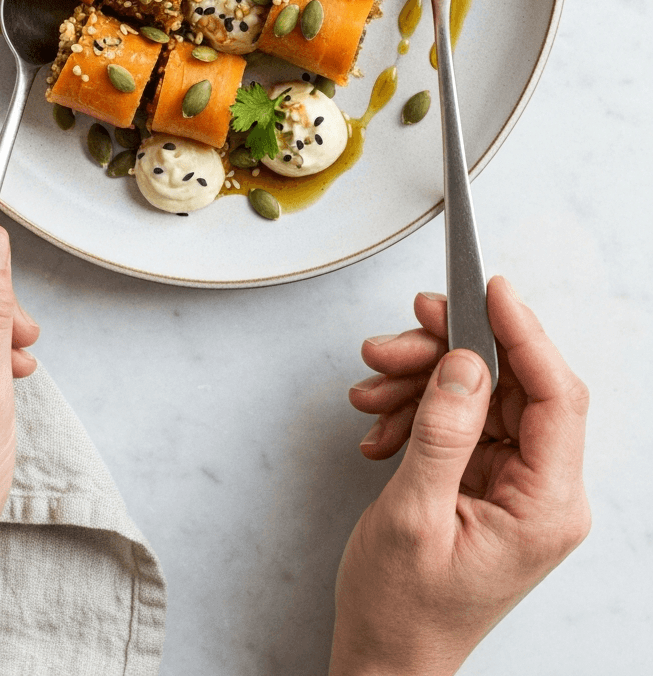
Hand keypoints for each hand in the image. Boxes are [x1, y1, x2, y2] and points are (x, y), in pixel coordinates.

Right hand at [329, 277, 590, 675]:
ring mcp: (516, 486)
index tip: (488, 289)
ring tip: (371, 387)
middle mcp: (543, 492)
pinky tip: (380, 425)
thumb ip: (444, 431)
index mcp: (547, 506)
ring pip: (480, 395)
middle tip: (395, 340)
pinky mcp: (487, 482)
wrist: (383, 657)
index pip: (556, 395)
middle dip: (448, 353)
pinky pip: (459, 420)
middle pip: (511, 385)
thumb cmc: (402, 609)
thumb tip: (466, 361)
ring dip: (422, 380)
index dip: (524, 333)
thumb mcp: (414, 515)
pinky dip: (416, 410)